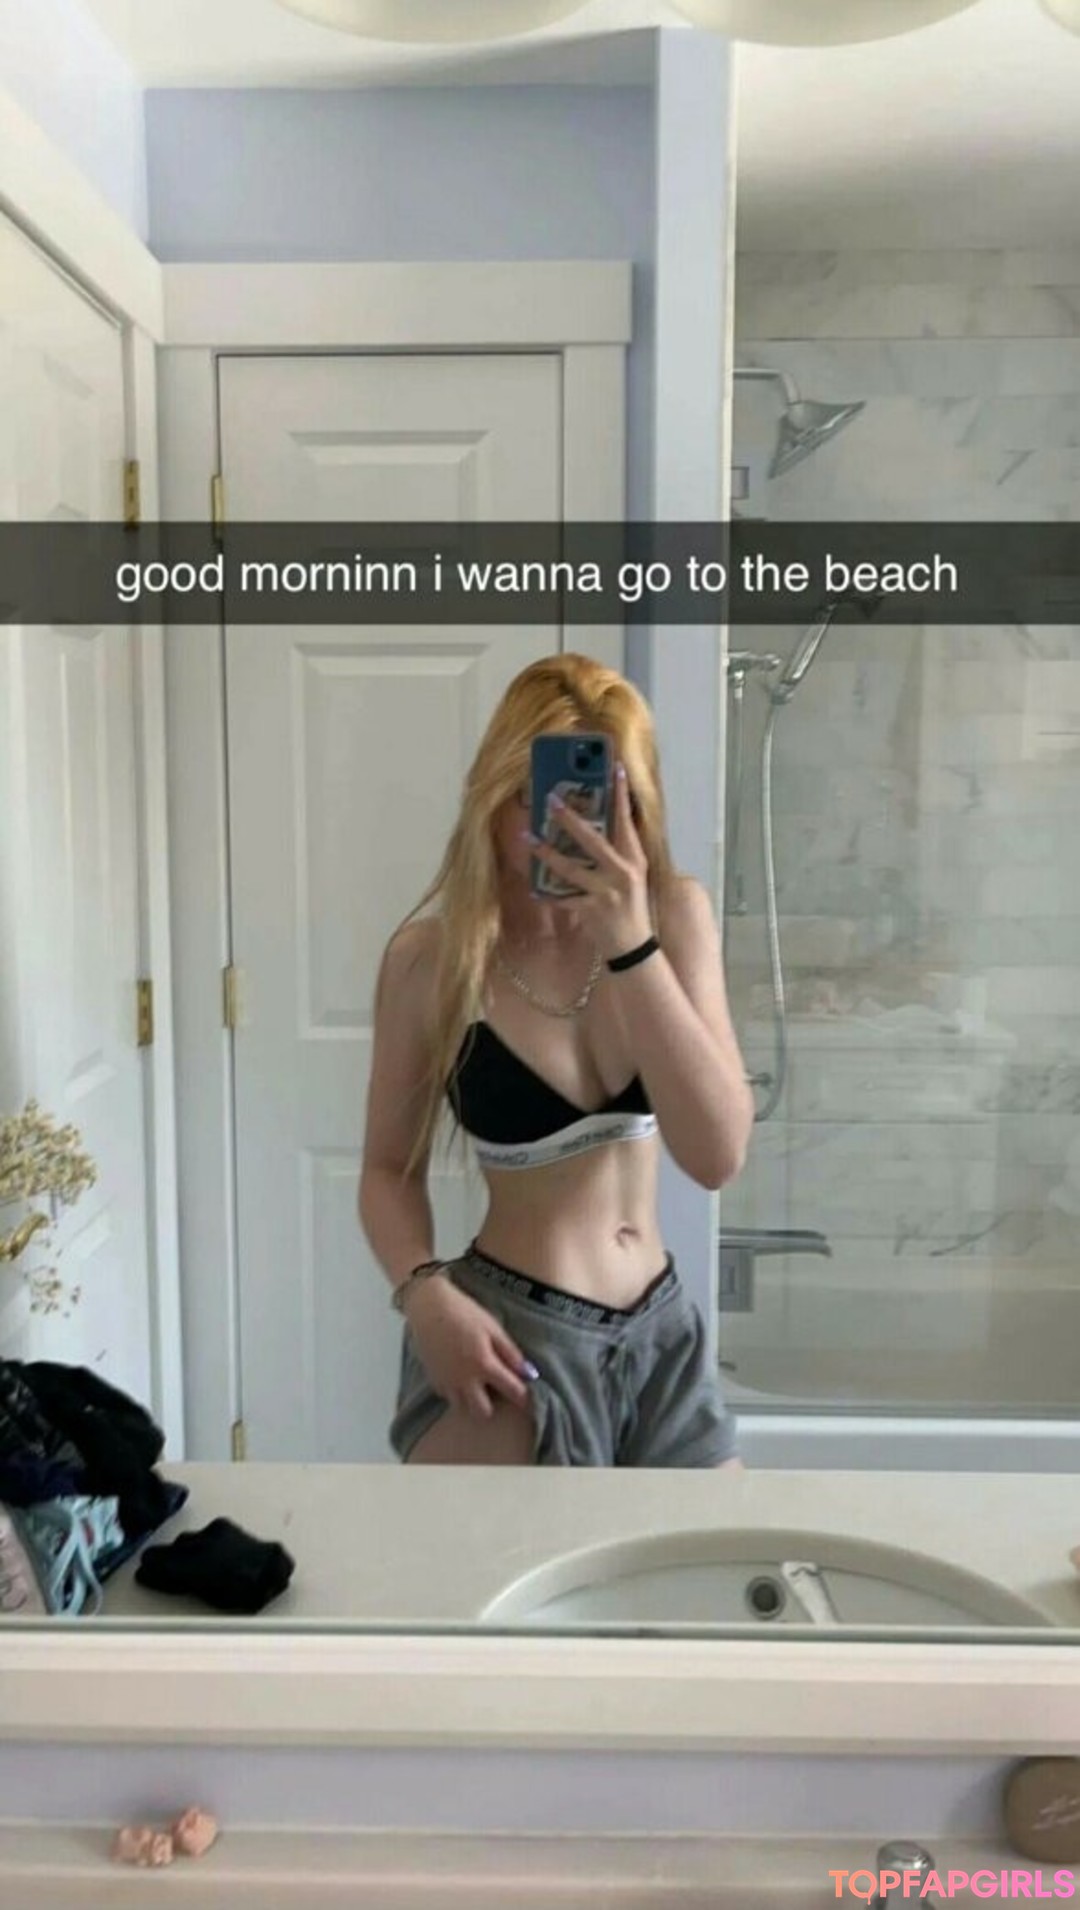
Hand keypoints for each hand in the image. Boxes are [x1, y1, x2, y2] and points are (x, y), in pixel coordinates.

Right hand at [403, 1276, 536, 1420]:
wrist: (428, 1307)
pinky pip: (448, 1396)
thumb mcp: (492, 1328)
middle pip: (483, 1412)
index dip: (523, 1396)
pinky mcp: (433, 1379)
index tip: (526, 1396)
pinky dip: (456, 1391)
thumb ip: (510, 1353)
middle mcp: (464, 1380)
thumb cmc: (464, 1312)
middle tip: (496, 1390)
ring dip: (472, 1400)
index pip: (511, 1391)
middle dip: (493, 1406)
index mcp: (484, 1365)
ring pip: (462, 1408)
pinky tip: (459, 1375)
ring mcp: (446, 1382)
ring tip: (476, 1384)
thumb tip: (529, 1373)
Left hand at [524, 764, 652, 961]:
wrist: (635, 947)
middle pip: (593, 840)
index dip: (621, 795)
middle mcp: (622, 873)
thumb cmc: (632, 907)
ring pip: (571, 868)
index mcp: (634, 860)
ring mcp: (606, 892)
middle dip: (570, 819)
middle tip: (551, 799)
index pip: (627, 822)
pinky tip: (534, 890)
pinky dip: (547, 895)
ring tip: (529, 838)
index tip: (615, 769)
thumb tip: (602, 823)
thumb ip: (620, 852)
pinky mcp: (592, 911)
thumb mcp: (634, 876)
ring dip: (547, 853)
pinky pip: (563, 899)